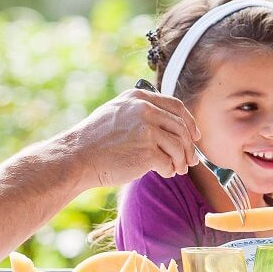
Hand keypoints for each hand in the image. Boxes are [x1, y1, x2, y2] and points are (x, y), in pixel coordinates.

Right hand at [68, 88, 199, 186]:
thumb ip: (141, 112)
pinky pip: (169, 162)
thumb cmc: (95, 140)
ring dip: (182, 161)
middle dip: (189, 147)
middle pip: (182, 127)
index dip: (190, 122)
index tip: (195, 136)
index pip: (176, 106)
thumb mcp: (117, 113)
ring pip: (179, 146)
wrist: (77, 157)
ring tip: (177, 170)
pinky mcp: (148, 151)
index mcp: (139, 98)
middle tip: (191, 161)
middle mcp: (145, 110)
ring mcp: (147, 130)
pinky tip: (164, 173)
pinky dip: (170, 170)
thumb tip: (171, 124)